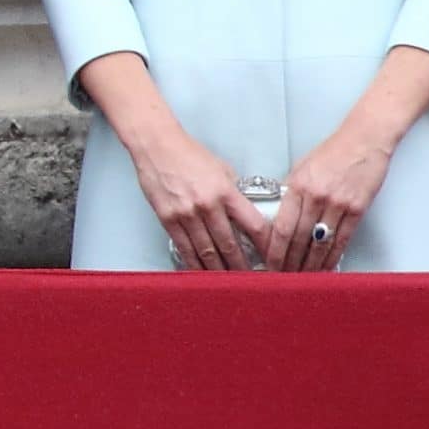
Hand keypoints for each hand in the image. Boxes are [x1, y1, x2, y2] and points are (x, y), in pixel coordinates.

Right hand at [122, 125, 268, 270]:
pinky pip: (184, 248)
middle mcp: (207, 205)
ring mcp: (186, 214)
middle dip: (242, 267)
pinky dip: (194, 264)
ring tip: (229, 282)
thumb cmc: (188, 154)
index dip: (266, 246)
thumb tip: (244, 214)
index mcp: (226, 192)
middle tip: (251, 281)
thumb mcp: (221, 170)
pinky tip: (201, 273)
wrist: (156, 145)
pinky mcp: (168, 219)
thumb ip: (233, 194)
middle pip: (230, 245)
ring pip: (207, 251)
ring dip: (219, 270)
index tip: (272, 259)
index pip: (254, 226)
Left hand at [270, 127, 394, 271]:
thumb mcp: (301, 168)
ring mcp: (338, 204)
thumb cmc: (332, 152)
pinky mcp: (357, 209)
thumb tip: (280, 215)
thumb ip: (291, 192)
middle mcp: (316, 196)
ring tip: (302, 278)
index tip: (269, 262)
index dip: (275, 250)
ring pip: (320, 244)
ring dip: (310, 265)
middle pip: (298, 239)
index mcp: (298, 186)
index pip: (282, 227)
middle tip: (283, 277)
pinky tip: (326, 267)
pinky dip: (333, 257)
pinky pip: (343, 240)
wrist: (364, 140)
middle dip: (289, 262)